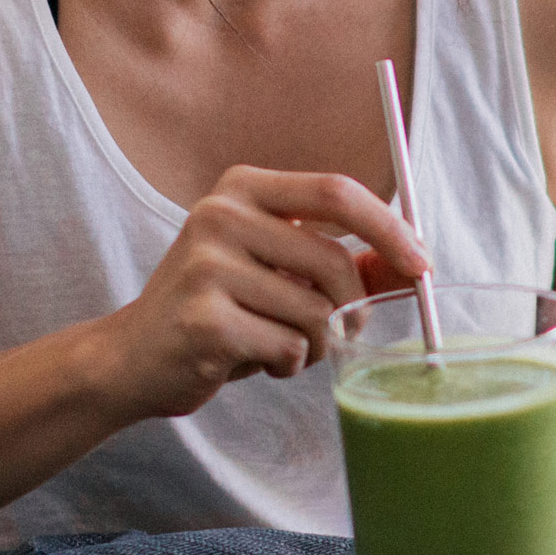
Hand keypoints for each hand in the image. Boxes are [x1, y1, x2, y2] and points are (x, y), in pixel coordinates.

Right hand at [88, 166, 428, 418]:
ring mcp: (207, 267)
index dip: (389, 229)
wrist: (133, 357)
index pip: (336, 192)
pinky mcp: (205, 320)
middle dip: (355, 308)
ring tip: (279, 344)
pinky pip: (290, 348)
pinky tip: (252, 359)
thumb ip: (345, 262)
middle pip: (335, 261)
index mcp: (243, 189)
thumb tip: (412, 264)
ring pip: (318, 313)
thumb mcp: (280, 273)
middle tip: (343, 332)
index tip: (422, 264)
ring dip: (318, 344)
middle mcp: (220, 216)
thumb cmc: (220, 310)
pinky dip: (288, 365)